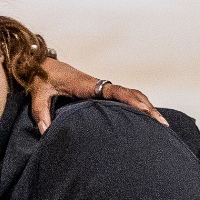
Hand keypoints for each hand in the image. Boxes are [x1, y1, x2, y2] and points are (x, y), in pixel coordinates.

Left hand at [33, 57, 165, 132]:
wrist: (38, 66)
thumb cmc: (40, 79)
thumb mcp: (37, 97)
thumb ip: (41, 114)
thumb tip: (46, 133)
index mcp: (87, 85)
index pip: (115, 91)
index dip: (131, 100)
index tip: (145, 110)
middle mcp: (98, 85)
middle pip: (130, 93)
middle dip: (147, 107)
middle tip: (162, 125)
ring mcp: (100, 88)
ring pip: (129, 95)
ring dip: (145, 106)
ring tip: (160, 125)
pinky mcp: (98, 93)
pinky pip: (121, 98)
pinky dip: (135, 105)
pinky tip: (143, 118)